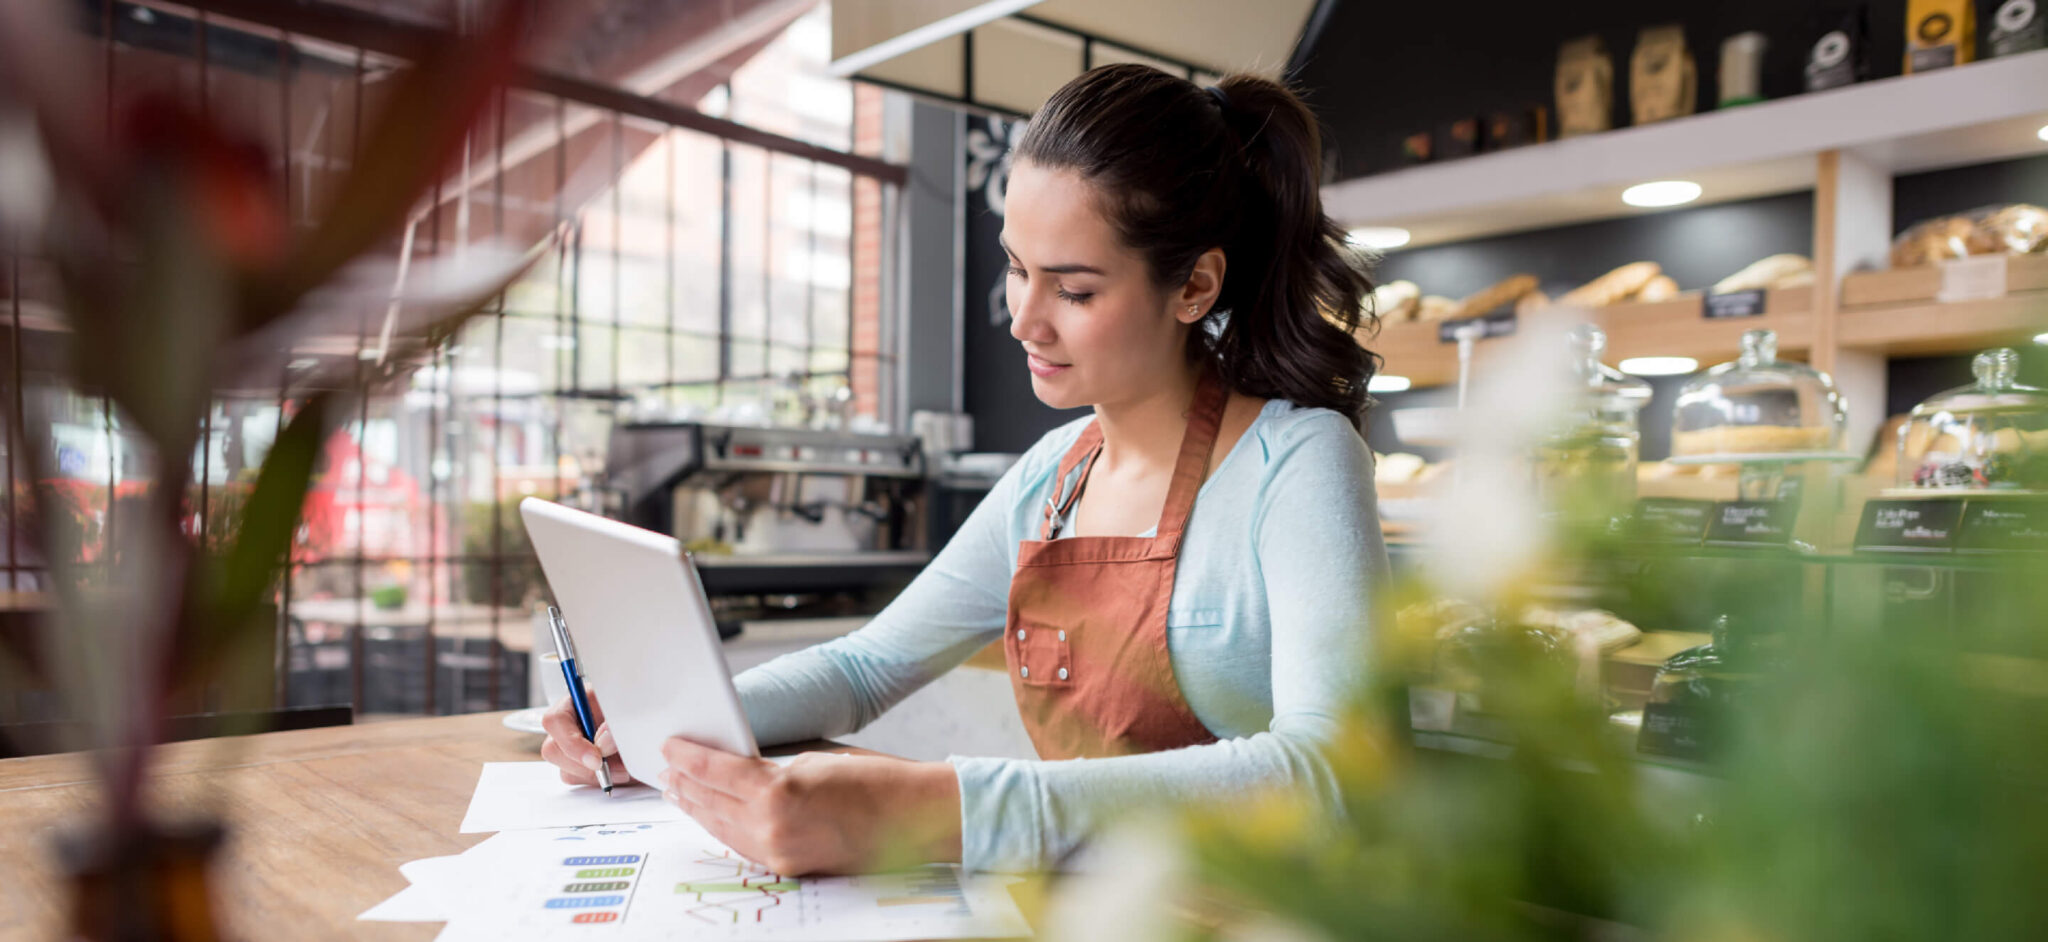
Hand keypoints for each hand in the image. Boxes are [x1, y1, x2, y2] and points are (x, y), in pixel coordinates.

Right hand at [540, 692, 633, 786]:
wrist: (647, 721)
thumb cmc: (634, 706)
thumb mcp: (627, 707)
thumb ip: (613, 723)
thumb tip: (602, 744)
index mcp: (573, 703)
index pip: (555, 721)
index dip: (572, 743)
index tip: (596, 760)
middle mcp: (567, 727)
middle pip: (554, 751)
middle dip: (585, 766)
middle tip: (617, 768)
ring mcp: (571, 749)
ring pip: (567, 771)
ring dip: (597, 776)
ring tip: (625, 769)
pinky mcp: (580, 767)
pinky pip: (581, 781)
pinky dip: (602, 781)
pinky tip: (621, 772)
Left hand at [659, 738, 961, 874]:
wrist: (913, 817)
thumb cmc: (874, 779)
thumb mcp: (814, 758)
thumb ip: (771, 767)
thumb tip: (737, 768)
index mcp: (777, 791)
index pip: (716, 771)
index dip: (689, 757)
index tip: (670, 746)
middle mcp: (772, 827)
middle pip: (712, 803)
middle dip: (685, 785)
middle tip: (665, 770)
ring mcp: (779, 852)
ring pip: (722, 829)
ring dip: (698, 809)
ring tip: (679, 793)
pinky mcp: (789, 867)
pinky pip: (744, 846)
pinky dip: (724, 828)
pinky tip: (714, 817)